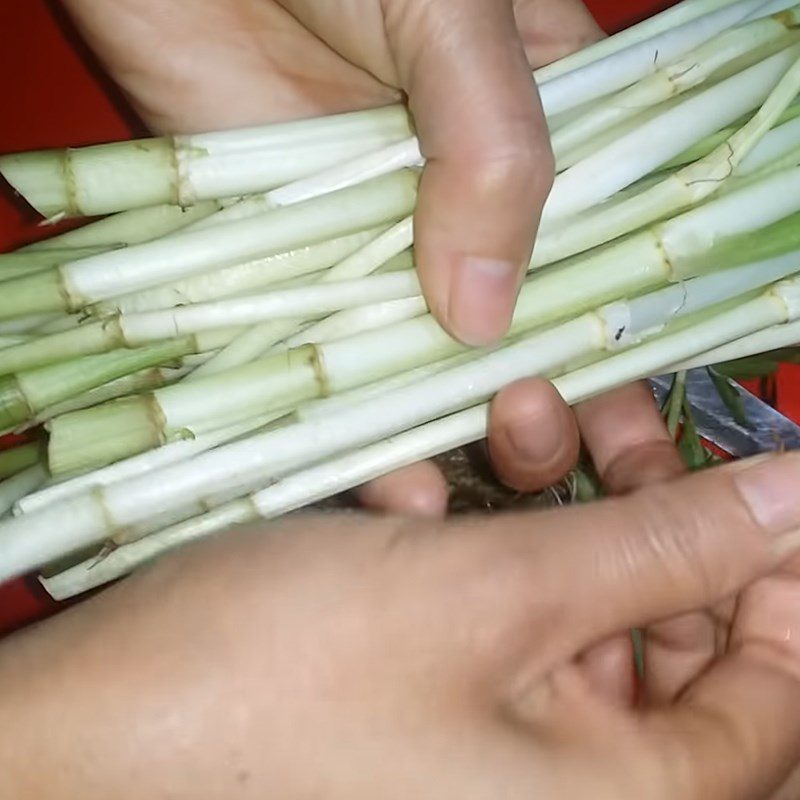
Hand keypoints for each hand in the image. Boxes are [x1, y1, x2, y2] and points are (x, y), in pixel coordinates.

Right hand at [3, 454, 799, 797]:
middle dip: (634, 506)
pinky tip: (404, 500)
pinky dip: (467, 547)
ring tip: (487, 428)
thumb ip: (665, 549)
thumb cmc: (296, 669)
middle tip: (594, 410)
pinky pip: (488, 618)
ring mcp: (487, 750)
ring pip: (568, 607)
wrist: (96, 723)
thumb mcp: (497, 593)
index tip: (749, 475)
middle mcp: (559, 792)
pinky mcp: (427, 701)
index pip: (768, 700)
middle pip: (660, 634)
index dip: (774, 578)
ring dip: (537, 507)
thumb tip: (798, 502)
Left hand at [59, 0, 603, 514]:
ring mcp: (377, 245)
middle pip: (521, 336)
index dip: (622, 356)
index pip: (610, 266)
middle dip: (539, 410)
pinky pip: (331, 364)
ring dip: (443, 439)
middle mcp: (464, 208)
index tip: (630, 441)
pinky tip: (373, 480)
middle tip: (527, 433)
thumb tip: (489, 319)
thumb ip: (495, 151)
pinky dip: (348, 426)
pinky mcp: (292, 265)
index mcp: (543, 142)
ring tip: (447, 491)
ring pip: (425, 368)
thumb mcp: (454, 15)